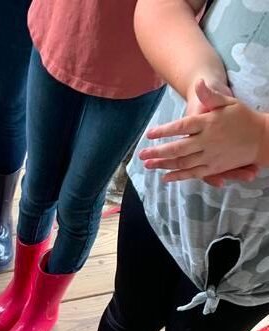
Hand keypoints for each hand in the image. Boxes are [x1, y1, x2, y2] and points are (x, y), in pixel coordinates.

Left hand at [140, 79, 263, 184]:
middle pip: (177, 148)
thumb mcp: (228, 101)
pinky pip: (193, 174)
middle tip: (142, 154)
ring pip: (183, 163)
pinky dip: (178, 176)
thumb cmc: (242, 117)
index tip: (149, 134)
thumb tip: (198, 83)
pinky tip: (165, 178)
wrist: (261, 137)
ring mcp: (210, 157)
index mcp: (208, 123)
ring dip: (164, 165)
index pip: (181, 127)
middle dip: (158, 152)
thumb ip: (210, 95)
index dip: (164, 131)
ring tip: (148, 165)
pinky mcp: (214, 168)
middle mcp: (207, 141)